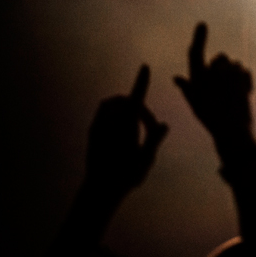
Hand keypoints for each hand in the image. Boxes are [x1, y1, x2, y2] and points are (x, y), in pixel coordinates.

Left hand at [85, 65, 167, 198]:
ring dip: (124, 106)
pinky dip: (114, 112)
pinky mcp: (92, 133)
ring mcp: (98, 126)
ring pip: (111, 104)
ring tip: (133, 123)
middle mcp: (110, 122)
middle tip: (148, 124)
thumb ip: (154, 139)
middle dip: (138, 104)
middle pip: (126, 100)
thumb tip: (163, 124)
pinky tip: (120, 129)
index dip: (141, 81)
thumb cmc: (126, 175)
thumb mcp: (146, 159)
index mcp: (126, 125)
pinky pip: (103, 112)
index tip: (144, 67)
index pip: (136, 97)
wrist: (99, 189)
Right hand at [175, 22, 254, 155]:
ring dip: (233, 73)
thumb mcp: (194, 103)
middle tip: (221, 87)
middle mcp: (213, 71)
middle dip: (221, 67)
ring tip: (230, 93)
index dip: (199, 37)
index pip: (195, 53)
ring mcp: (230, 72)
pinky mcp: (244, 76)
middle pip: (220, 58)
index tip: (203, 24)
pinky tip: (240, 93)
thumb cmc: (209, 117)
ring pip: (233, 64)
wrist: (231, 128)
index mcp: (198, 77)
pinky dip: (243, 79)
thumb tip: (176, 77)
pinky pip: (244, 71)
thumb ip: (187, 87)